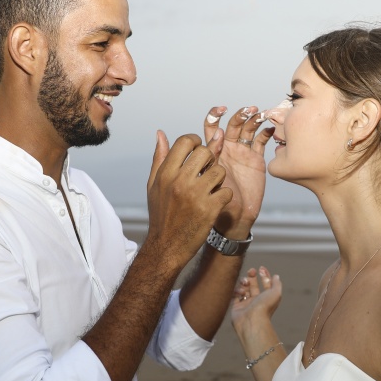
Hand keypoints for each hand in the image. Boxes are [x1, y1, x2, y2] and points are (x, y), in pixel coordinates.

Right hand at [146, 132, 232, 269]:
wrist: (166, 247)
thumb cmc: (161, 215)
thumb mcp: (154, 185)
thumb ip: (159, 158)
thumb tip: (161, 134)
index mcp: (166, 173)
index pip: (185, 141)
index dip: (196, 141)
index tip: (198, 150)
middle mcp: (180, 181)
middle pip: (205, 152)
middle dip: (209, 159)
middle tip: (206, 170)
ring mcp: (196, 195)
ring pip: (219, 171)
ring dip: (218, 179)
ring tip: (210, 189)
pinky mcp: (210, 209)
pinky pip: (227, 192)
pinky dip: (224, 197)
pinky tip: (215, 203)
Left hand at [203, 106, 271, 236]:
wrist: (235, 217)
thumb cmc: (215, 202)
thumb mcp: (206, 179)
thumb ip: (206, 158)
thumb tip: (207, 135)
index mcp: (213, 151)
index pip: (212, 127)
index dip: (215, 115)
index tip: (221, 110)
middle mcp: (227, 149)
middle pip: (233, 125)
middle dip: (239, 115)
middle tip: (247, 111)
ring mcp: (242, 153)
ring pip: (248, 130)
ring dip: (253, 119)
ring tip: (260, 115)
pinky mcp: (256, 159)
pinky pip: (261, 141)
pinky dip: (266, 132)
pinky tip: (270, 128)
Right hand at [231, 265, 282, 333]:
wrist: (252, 321)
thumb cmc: (265, 308)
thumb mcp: (276, 293)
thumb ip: (276, 284)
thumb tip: (276, 276)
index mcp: (266, 298)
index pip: (266, 284)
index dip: (264, 275)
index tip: (261, 268)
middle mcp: (257, 301)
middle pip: (253, 285)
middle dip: (252, 276)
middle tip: (251, 270)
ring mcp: (246, 304)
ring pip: (244, 289)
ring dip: (244, 283)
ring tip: (245, 283)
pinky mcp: (237, 307)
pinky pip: (235, 296)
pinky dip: (236, 291)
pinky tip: (240, 291)